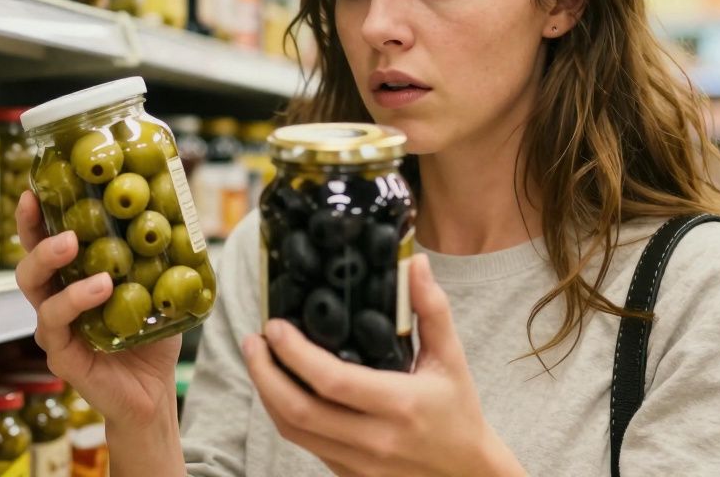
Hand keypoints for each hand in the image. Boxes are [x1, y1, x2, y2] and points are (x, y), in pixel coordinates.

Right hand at [14, 190, 181, 429]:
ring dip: (51, 260)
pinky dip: (75, 300)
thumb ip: (164, 248)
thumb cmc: (152, 335)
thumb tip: (181, 197)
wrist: (155, 391)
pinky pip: (55, 323)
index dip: (36, 215)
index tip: (35, 187)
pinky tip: (101, 287)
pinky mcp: (61, 354)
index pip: (46, 241)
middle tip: (49, 210)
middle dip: (34, 231)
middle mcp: (57, 300)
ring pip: (35, 289)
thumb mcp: (162, 284)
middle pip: (29, 260)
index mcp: (73, 279)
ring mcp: (55, 327)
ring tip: (75, 244)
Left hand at [242, 254, 525, 476]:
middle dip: (265, 373)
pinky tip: (279, 388)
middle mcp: (375, 439)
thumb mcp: (452, 359)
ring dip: (267, 394)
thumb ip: (431, 310)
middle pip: (299, 410)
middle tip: (253, 341)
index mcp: (399, 404)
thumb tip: (417, 263)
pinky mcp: (348, 474)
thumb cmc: (458, 413)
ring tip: (258, 360)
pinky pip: (304, 444)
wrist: (466, 474)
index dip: (295, 354)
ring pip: (293, 431)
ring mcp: (358, 462)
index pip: (332, 381)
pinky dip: (284, 414)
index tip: (276, 327)